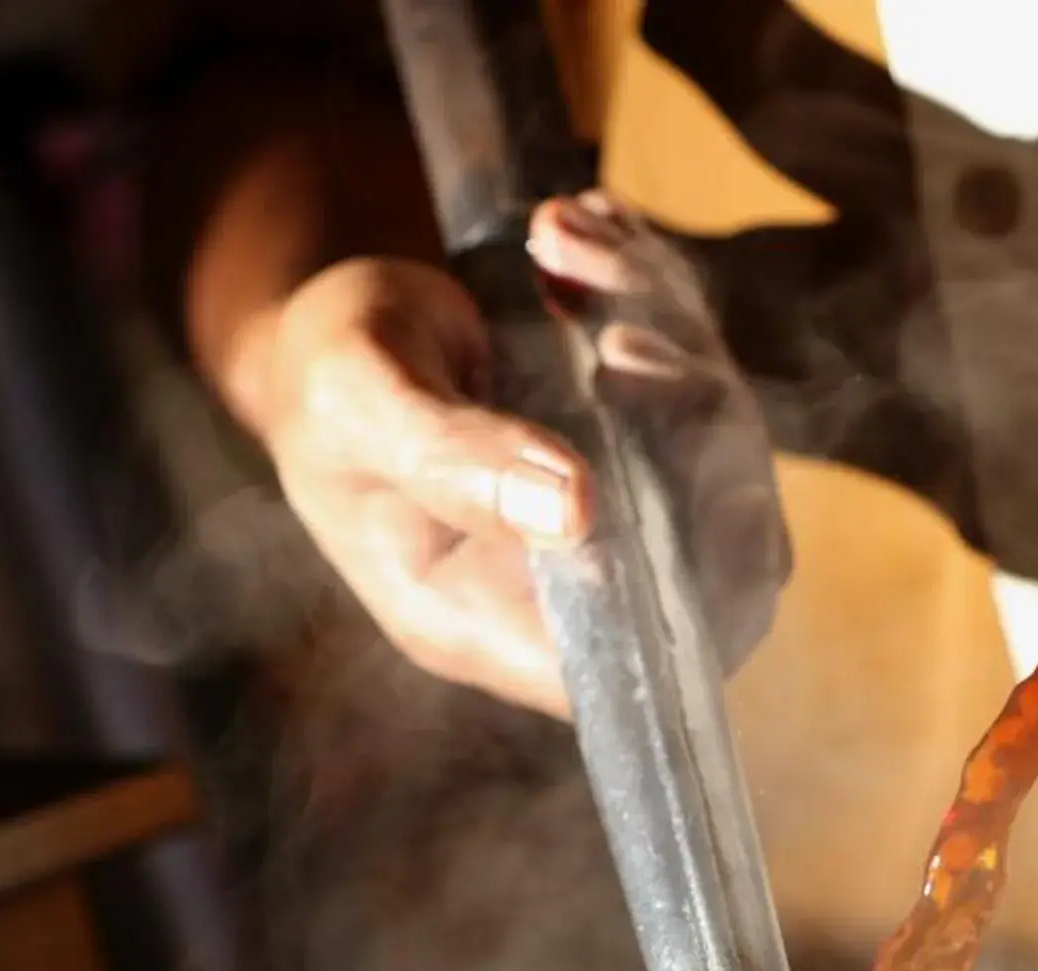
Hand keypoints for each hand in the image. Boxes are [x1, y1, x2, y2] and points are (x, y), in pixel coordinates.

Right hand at [242, 193, 788, 714]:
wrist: (331, 322)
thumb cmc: (322, 384)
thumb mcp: (361, 406)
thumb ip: (453, 459)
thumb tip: (574, 512)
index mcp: (481, 618)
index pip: (626, 669)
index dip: (693, 603)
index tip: (688, 482)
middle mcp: (560, 584)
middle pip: (709, 555)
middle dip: (691, 426)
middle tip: (614, 339)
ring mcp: (610, 516)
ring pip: (715, 448)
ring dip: (664, 329)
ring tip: (565, 244)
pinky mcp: (639, 446)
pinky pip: (695, 376)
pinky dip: (652, 290)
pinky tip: (581, 234)